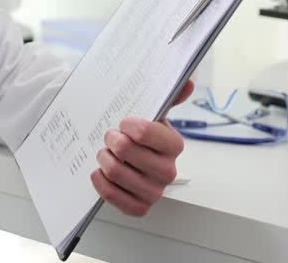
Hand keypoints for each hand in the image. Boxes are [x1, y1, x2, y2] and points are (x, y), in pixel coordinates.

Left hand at [90, 79, 193, 216]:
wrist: (130, 157)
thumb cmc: (141, 134)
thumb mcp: (153, 112)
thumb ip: (169, 96)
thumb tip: (187, 82)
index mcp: (174, 144)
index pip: (144, 132)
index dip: (127, 126)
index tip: (123, 123)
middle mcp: (168, 170)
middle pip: (126, 151)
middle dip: (111, 140)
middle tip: (110, 138)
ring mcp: (155, 191)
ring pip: (116, 173)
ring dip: (103, 159)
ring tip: (105, 154)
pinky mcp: (140, 206)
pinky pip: (115, 197)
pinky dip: (102, 183)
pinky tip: (100, 173)